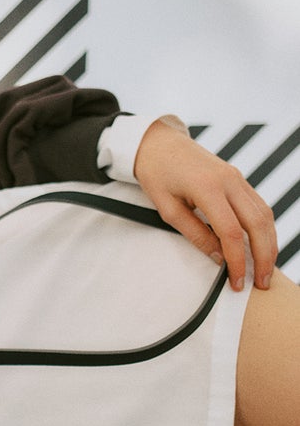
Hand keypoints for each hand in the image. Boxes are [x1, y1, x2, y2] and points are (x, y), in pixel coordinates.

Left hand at [133, 117, 276, 290]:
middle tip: (261, 282)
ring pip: (264, 214)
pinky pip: (258, 205)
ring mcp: (237, 178)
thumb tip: (218, 258)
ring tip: (265, 269)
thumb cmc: (157, 174)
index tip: (236, 281)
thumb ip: (195, 234)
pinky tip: (261, 245)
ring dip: (269, 243)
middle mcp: (230, 181)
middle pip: (258, 224)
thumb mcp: (167, 209)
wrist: (159, 143)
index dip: (237, 261)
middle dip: (263, 256)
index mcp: (208, 188)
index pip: (231, 232)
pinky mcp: (239, 179)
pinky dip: (263, 228)